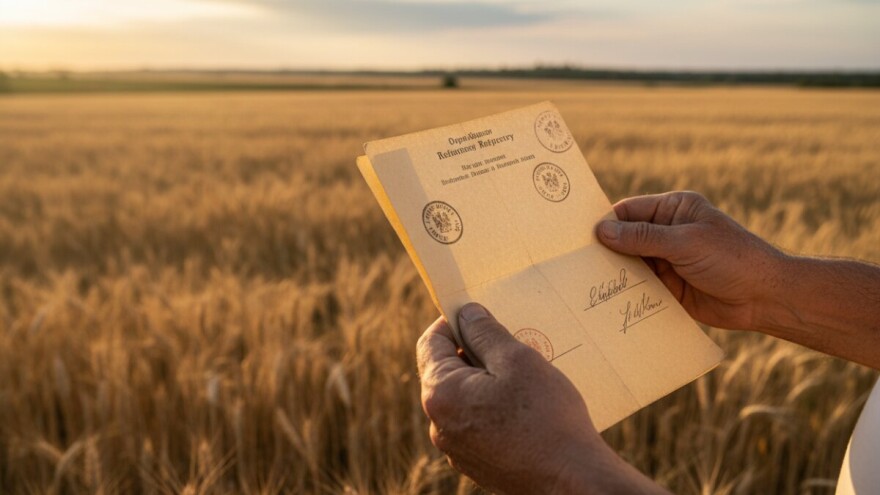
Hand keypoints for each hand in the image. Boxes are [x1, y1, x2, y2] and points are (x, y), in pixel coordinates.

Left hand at [417, 303, 668, 493]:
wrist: (572, 479)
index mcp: (440, 394)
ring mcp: (456, 447)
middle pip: (445, 371)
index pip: (430, 343)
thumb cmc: (546, 416)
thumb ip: (484, 332)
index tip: (479, 314)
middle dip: (472, 351)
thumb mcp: (517, 359)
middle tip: (509, 342)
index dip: (453, 322)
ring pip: (462, 398)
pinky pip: (475, 422)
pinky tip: (523, 405)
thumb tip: (466, 314)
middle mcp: (439, 424)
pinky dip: (492, 407)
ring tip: (521, 374)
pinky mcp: (476, 463)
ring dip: (484, 380)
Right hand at [596, 191, 783, 331]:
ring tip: (586, 282)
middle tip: (576, 262)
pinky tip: (608, 299)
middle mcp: (668, 233)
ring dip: (614, 273)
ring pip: (630, 264)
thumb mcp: (685, 242)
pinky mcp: (668, 287)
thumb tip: (602, 231)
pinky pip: (640, 287)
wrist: (765, 297)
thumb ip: (642, 237)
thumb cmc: (732, 259)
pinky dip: (627, 292)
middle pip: (625, 238)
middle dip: (605, 249)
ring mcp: (667, 261)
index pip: (630, 211)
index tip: (579, 236)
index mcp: (674, 210)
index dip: (606, 222)